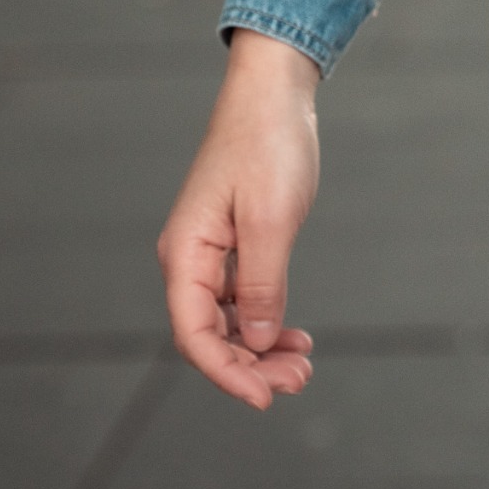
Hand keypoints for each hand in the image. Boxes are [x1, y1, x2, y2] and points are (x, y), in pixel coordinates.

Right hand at [158, 28, 321, 409]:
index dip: (227, 373)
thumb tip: (256, 341)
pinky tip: (291, 333)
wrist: (274, 90)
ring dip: (260, 347)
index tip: (264, 398)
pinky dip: (264, 318)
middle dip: (251, 365)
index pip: (195, 334)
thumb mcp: (271, 218)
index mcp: (187, 253)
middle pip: (211, 333)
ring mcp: (210, 250)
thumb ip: (262, 283)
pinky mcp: (232, 240)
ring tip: (301, 365)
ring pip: (227, 319)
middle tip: (299, 379)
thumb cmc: (268, 144)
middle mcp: (190, 257)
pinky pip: (240, 296)